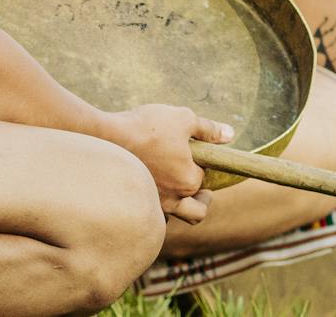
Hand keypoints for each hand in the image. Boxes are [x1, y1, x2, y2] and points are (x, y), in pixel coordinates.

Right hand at [104, 104, 233, 223]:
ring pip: (173, 217)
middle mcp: (174, 198)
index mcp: (189, 180)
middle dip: (202, 202)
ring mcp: (152, 204)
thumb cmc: (146, 127)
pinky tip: (147, 190)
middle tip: (203, 193)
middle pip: (197, 212)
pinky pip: (149, 215)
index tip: (191, 152)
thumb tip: (229, 134)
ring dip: (178, 207)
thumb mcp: (183, 118)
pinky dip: (153, 207)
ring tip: (173, 190)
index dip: (199, 165)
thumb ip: (208, 129)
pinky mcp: (133, 203)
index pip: (202, 177)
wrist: (106, 136)